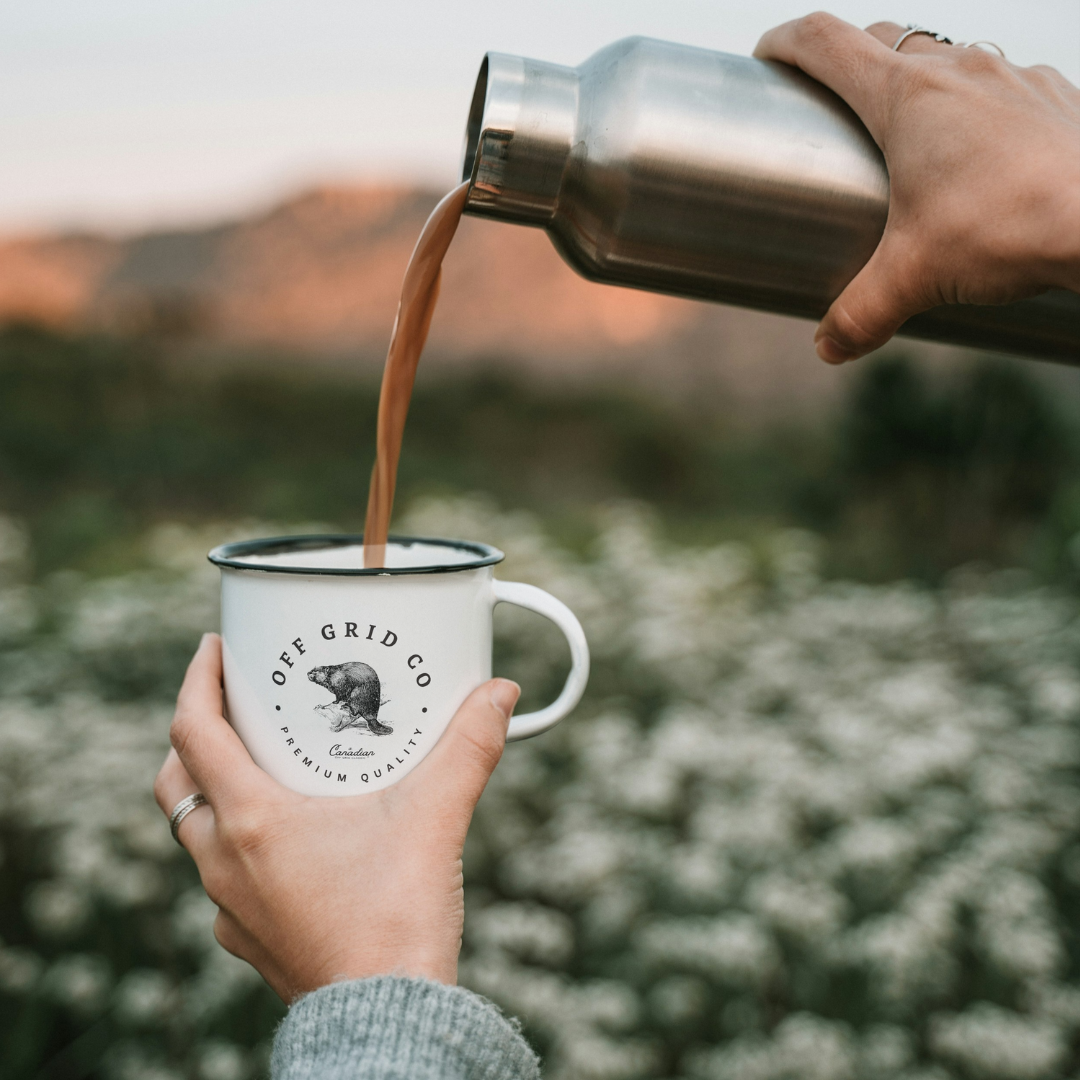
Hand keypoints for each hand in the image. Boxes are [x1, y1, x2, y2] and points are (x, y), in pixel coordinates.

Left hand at [153, 634, 519, 1001]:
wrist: (386, 1021)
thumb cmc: (395, 921)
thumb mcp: (434, 818)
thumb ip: (469, 748)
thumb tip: (500, 693)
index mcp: (253, 821)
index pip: (194, 732)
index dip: (198, 681)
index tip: (214, 649)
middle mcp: (225, 862)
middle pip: (178, 783)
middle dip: (194, 736)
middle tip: (232, 707)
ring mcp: (232, 906)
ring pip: (197, 833)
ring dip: (216, 791)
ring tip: (264, 768)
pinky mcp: (252, 938)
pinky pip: (226, 878)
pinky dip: (242, 845)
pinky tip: (289, 844)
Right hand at [754, 14, 1079, 362]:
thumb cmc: (1008, 229)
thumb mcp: (914, 279)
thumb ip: (860, 314)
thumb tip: (829, 346)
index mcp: (906, 95)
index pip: (825, 41)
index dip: (785, 43)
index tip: (767, 58)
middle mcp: (958, 70)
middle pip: (882, 40)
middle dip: (846, 64)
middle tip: (829, 108)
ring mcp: (1011, 77)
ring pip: (946, 58)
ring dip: (915, 86)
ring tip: (907, 138)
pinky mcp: (1051, 98)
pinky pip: (999, 85)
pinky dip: (973, 108)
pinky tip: (980, 155)